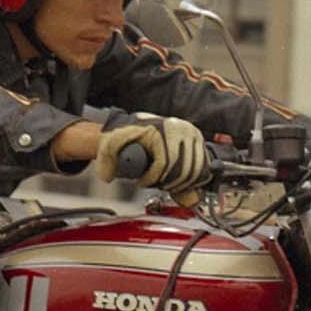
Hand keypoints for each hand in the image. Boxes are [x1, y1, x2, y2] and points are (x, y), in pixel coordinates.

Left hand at [94, 113, 208, 202]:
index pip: (166, 162)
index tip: (143, 182)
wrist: (138, 124)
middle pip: (183, 170)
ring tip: (166, 184)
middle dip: (169, 184)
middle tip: (156, 186)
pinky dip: (194, 180)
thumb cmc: (127, 134)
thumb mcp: (112, 142)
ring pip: (196, 172)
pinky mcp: (200, 143)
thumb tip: (108, 176)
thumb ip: (106, 158)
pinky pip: (203, 169)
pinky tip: (180, 182)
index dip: (154, 178)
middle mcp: (183, 130)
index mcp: (165, 129)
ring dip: (182, 184)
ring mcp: (193, 136)